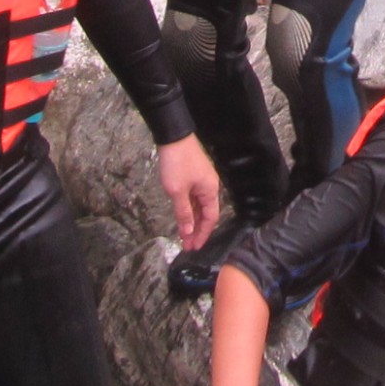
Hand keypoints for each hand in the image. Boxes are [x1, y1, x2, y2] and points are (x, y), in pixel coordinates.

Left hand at [158, 135, 220, 249]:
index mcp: (210, 191)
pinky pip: (194, 198)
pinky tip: (182, 217)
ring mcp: (202, 181)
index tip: (194, 247)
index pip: (211, 218)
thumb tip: (188, 231)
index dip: (203, 234)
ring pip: (199, 206)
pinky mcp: (194, 176)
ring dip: (192, 221)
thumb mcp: (177, 191)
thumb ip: (183, 213)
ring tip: (183, 235)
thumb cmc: (177, 164)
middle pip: (206, 214)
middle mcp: (209, 187)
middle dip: (197, 230)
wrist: (173, 138)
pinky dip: (189, 209)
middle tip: (187, 245)